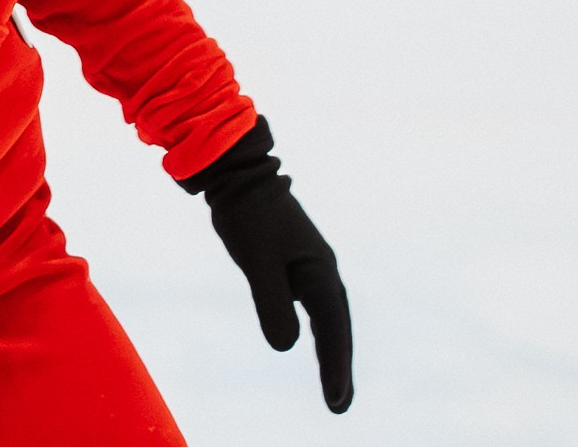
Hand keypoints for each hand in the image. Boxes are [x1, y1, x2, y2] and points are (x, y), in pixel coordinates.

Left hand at [179, 116, 352, 412]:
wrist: (238, 174)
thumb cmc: (247, 214)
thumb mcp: (256, 260)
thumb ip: (271, 301)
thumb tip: (286, 347)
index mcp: (319, 271)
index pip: (332, 329)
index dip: (335, 367)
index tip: (336, 402)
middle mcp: (323, 269)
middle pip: (338, 326)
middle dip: (339, 365)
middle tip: (339, 404)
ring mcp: (312, 265)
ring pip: (329, 316)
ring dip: (333, 349)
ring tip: (335, 385)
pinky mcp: (297, 261)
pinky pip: (315, 304)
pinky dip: (320, 328)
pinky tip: (314, 341)